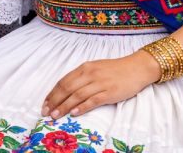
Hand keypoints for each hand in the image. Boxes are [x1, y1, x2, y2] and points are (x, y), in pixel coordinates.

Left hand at [40, 50, 160, 119]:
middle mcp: (90, 74)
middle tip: (47, 112)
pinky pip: (93, 100)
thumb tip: (66, 90)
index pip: (64, 81)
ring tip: (56, 116)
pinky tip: (74, 113)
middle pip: (67, 88)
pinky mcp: (110, 92)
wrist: (136, 68)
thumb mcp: (95, 68)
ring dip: (65, 106)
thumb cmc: (115, 69)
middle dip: (55, 101)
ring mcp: (100, 83)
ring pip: (77, 95)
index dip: (53, 93)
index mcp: (85, 67)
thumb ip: (82, 77)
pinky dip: (82, 107)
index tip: (45, 104)